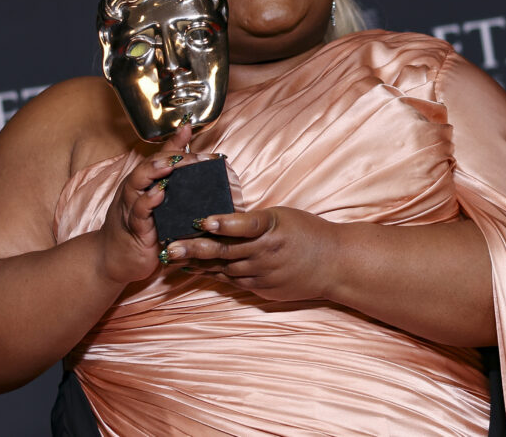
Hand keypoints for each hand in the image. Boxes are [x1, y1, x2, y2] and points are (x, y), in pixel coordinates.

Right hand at [97, 125, 210, 284]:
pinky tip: (159, 194)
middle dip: (173, 157)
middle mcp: (135, 189)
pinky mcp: (133, 227)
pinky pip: (138, 211)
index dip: (180, 148)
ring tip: (170, 164)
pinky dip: (148, 201)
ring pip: (138, 181)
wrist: (113, 260)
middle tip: (197, 156)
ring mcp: (131, 206)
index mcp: (143, 182)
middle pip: (150, 164)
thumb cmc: (140, 228)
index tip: (202, 143)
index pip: (161, 156)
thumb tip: (197, 167)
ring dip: (155, 171)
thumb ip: (175, 187)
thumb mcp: (158, 204)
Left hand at [163, 206, 342, 301]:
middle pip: (226, 250)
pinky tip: (194, 269)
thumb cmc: (308, 233)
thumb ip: (254, 221)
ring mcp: (263, 274)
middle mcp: (266, 253)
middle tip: (172, 246)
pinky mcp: (262, 288)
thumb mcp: (283, 217)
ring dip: (198, 263)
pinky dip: (213, 274)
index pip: (246, 225)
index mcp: (273, 229)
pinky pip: (232, 281)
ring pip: (224, 268)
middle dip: (195, 248)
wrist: (334, 265)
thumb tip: (221, 221)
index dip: (224, 223)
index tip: (204, 220)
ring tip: (174, 257)